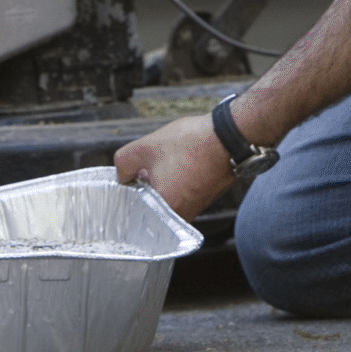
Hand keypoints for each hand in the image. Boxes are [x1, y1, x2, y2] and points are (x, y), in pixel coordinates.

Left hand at [112, 112, 233, 219]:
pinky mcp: (206, 196)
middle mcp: (183, 215)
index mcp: (166, 209)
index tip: (131, 177)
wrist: (228, 136)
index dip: (130, 191)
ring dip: (163, 181)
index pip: (137, 211)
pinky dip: (178, 179)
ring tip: (168, 160)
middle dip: (147, 185)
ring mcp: (197, 207)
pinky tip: (181, 161)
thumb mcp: (145, 147)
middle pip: (153, 204)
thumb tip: (122, 175)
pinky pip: (183, 192)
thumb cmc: (192, 143)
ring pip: (168, 197)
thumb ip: (123, 164)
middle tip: (148, 166)